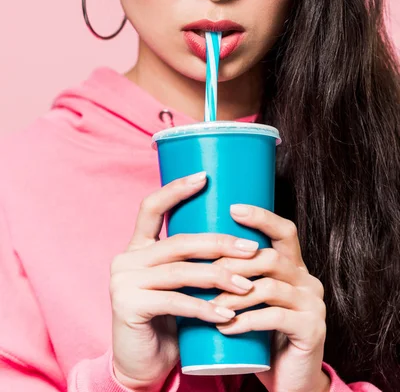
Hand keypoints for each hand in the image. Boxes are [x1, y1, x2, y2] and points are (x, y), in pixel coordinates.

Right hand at [110, 173, 260, 390]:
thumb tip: (239, 239)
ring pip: (181, 270)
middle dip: (219, 243)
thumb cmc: (167, 322)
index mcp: (137, 247)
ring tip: (249, 285)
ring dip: (220, 277)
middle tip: (252, 248)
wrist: (140, 365)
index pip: (151, 207)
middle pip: (179, 241)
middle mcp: (127, 258)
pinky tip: (227, 315)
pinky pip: (175, 302)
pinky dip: (205, 307)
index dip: (176, 190)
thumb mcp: (177, 286)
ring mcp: (124, 281)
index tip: (205, 177)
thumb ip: (191, 263)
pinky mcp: (128, 305)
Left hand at [209, 204, 329, 391]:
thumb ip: (240, 276)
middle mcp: (309, 281)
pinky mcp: (312, 330)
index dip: (261, 217)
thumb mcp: (252, 301)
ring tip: (208, 303)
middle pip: (270, 257)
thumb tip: (197, 248)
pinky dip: (245, 321)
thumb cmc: (261, 338)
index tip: (232, 208)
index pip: (284, 231)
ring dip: (234, 294)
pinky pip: (275, 317)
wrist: (289, 383)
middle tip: (204, 272)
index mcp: (295, 267)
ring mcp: (313, 305)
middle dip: (234, 263)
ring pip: (269, 287)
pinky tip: (224, 326)